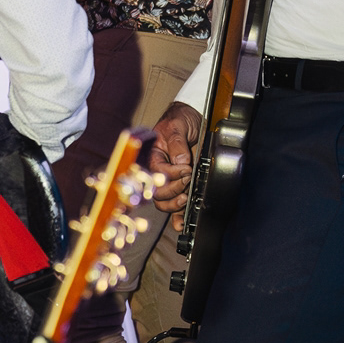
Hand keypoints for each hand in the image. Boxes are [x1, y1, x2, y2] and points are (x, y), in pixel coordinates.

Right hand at [150, 101, 201, 215]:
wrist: (191, 119)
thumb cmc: (179, 120)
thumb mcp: (177, 126)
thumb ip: (177, 143)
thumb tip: (181, 162)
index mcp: (153, 157)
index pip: (157, 172)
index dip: (172, 174)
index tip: (186, 168)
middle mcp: (158, 171)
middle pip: (157, 192)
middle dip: (174, 189)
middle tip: (187, 180)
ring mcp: (168, 180)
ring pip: (163, 202)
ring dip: (174, 205)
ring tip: (186, 198)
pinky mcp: (179, 186)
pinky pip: (174, 205)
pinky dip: (177, 216)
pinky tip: (181, 223)